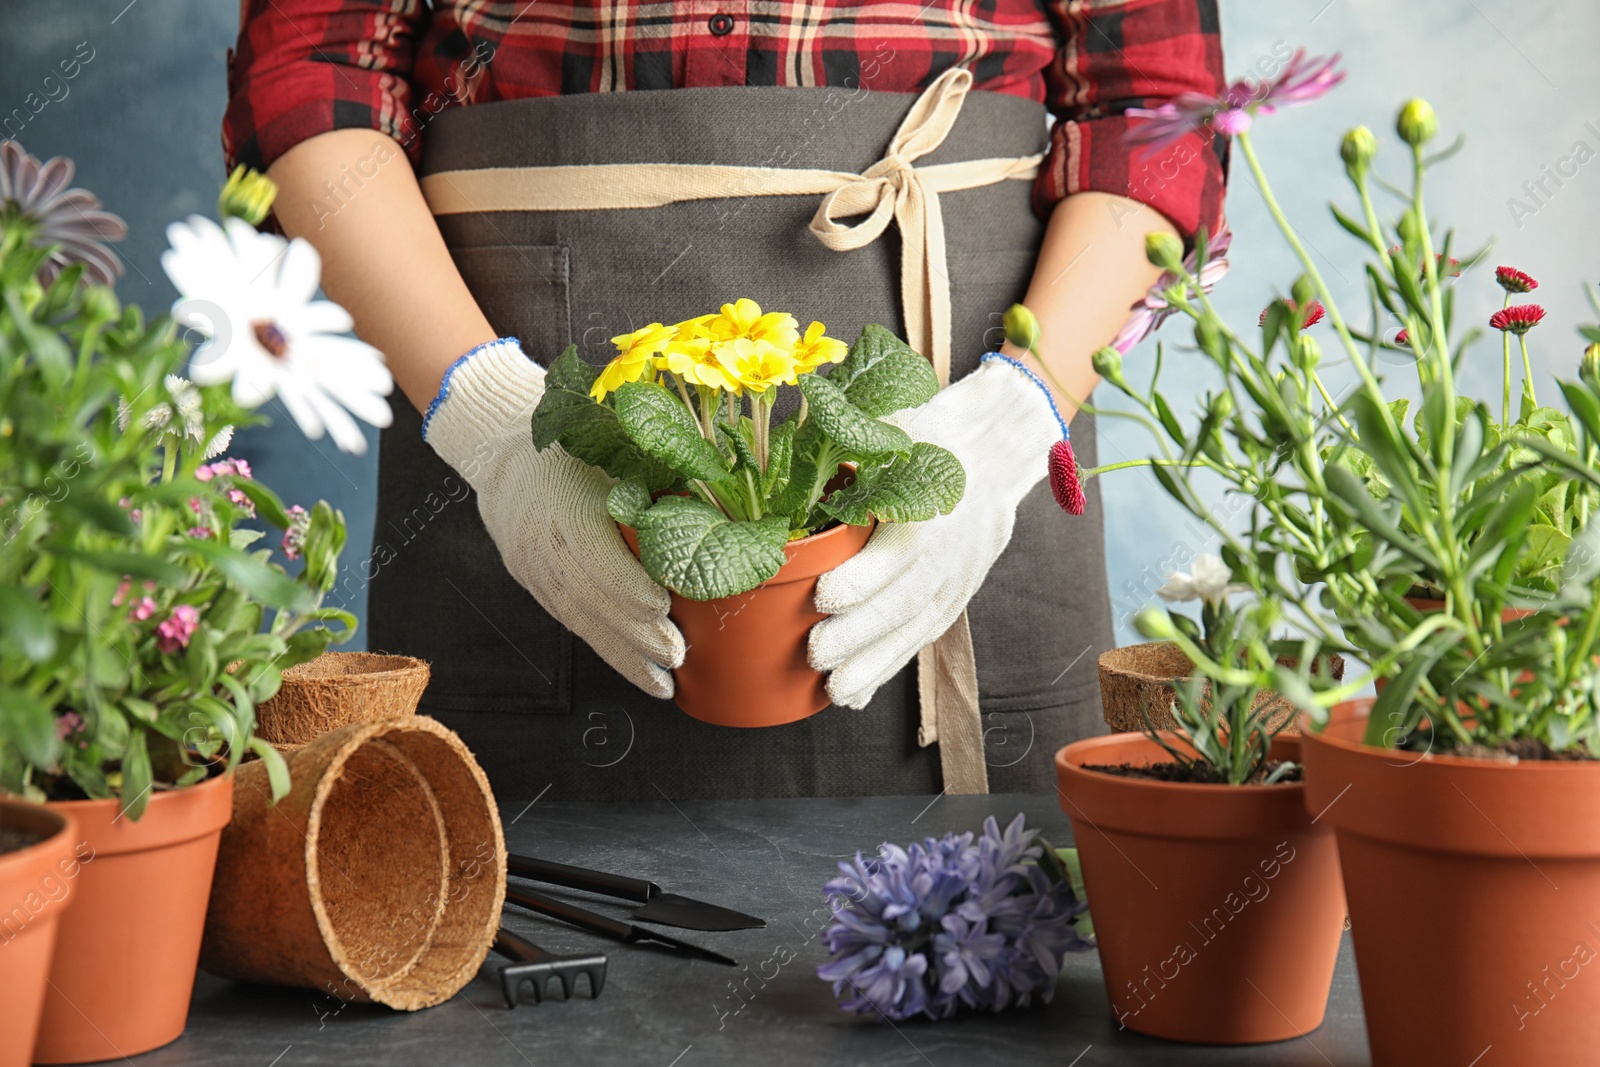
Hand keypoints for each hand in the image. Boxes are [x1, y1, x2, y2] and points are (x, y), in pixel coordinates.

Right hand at [424, 339, 684, 696]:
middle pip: (589, 598)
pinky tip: (637, 669)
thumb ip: (653, 471)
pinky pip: (573, 623)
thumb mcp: (610, 442)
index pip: (592, 556)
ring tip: (663, 684)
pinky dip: (607, 649)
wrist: (502, 450)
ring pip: (580, 621)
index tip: (663, 607)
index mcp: (561, 500)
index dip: (627, 587)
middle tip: (677, 656)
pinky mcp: (535, 585)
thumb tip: (716, 493)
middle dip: (635, 634)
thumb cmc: (572, 441)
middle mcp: (541, 542)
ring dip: (623, 656)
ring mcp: (533, 569)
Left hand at [808, 356, 1066, 707]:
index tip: (821, 597)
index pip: (896, 554)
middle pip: (902, 604)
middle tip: (815, 653)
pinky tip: (856, 695)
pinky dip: (886, 669)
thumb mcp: (898, 434)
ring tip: (833, 691)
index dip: (860, 580)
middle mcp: (945, 556)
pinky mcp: (950, 602)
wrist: (997, 455)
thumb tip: (799, 465)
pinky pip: (917, 641)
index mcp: (930, 513)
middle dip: (857, 635)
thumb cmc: (933, 440)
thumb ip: (858, 457)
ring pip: (911, 633)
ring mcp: (952, 585)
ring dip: (871, 666)